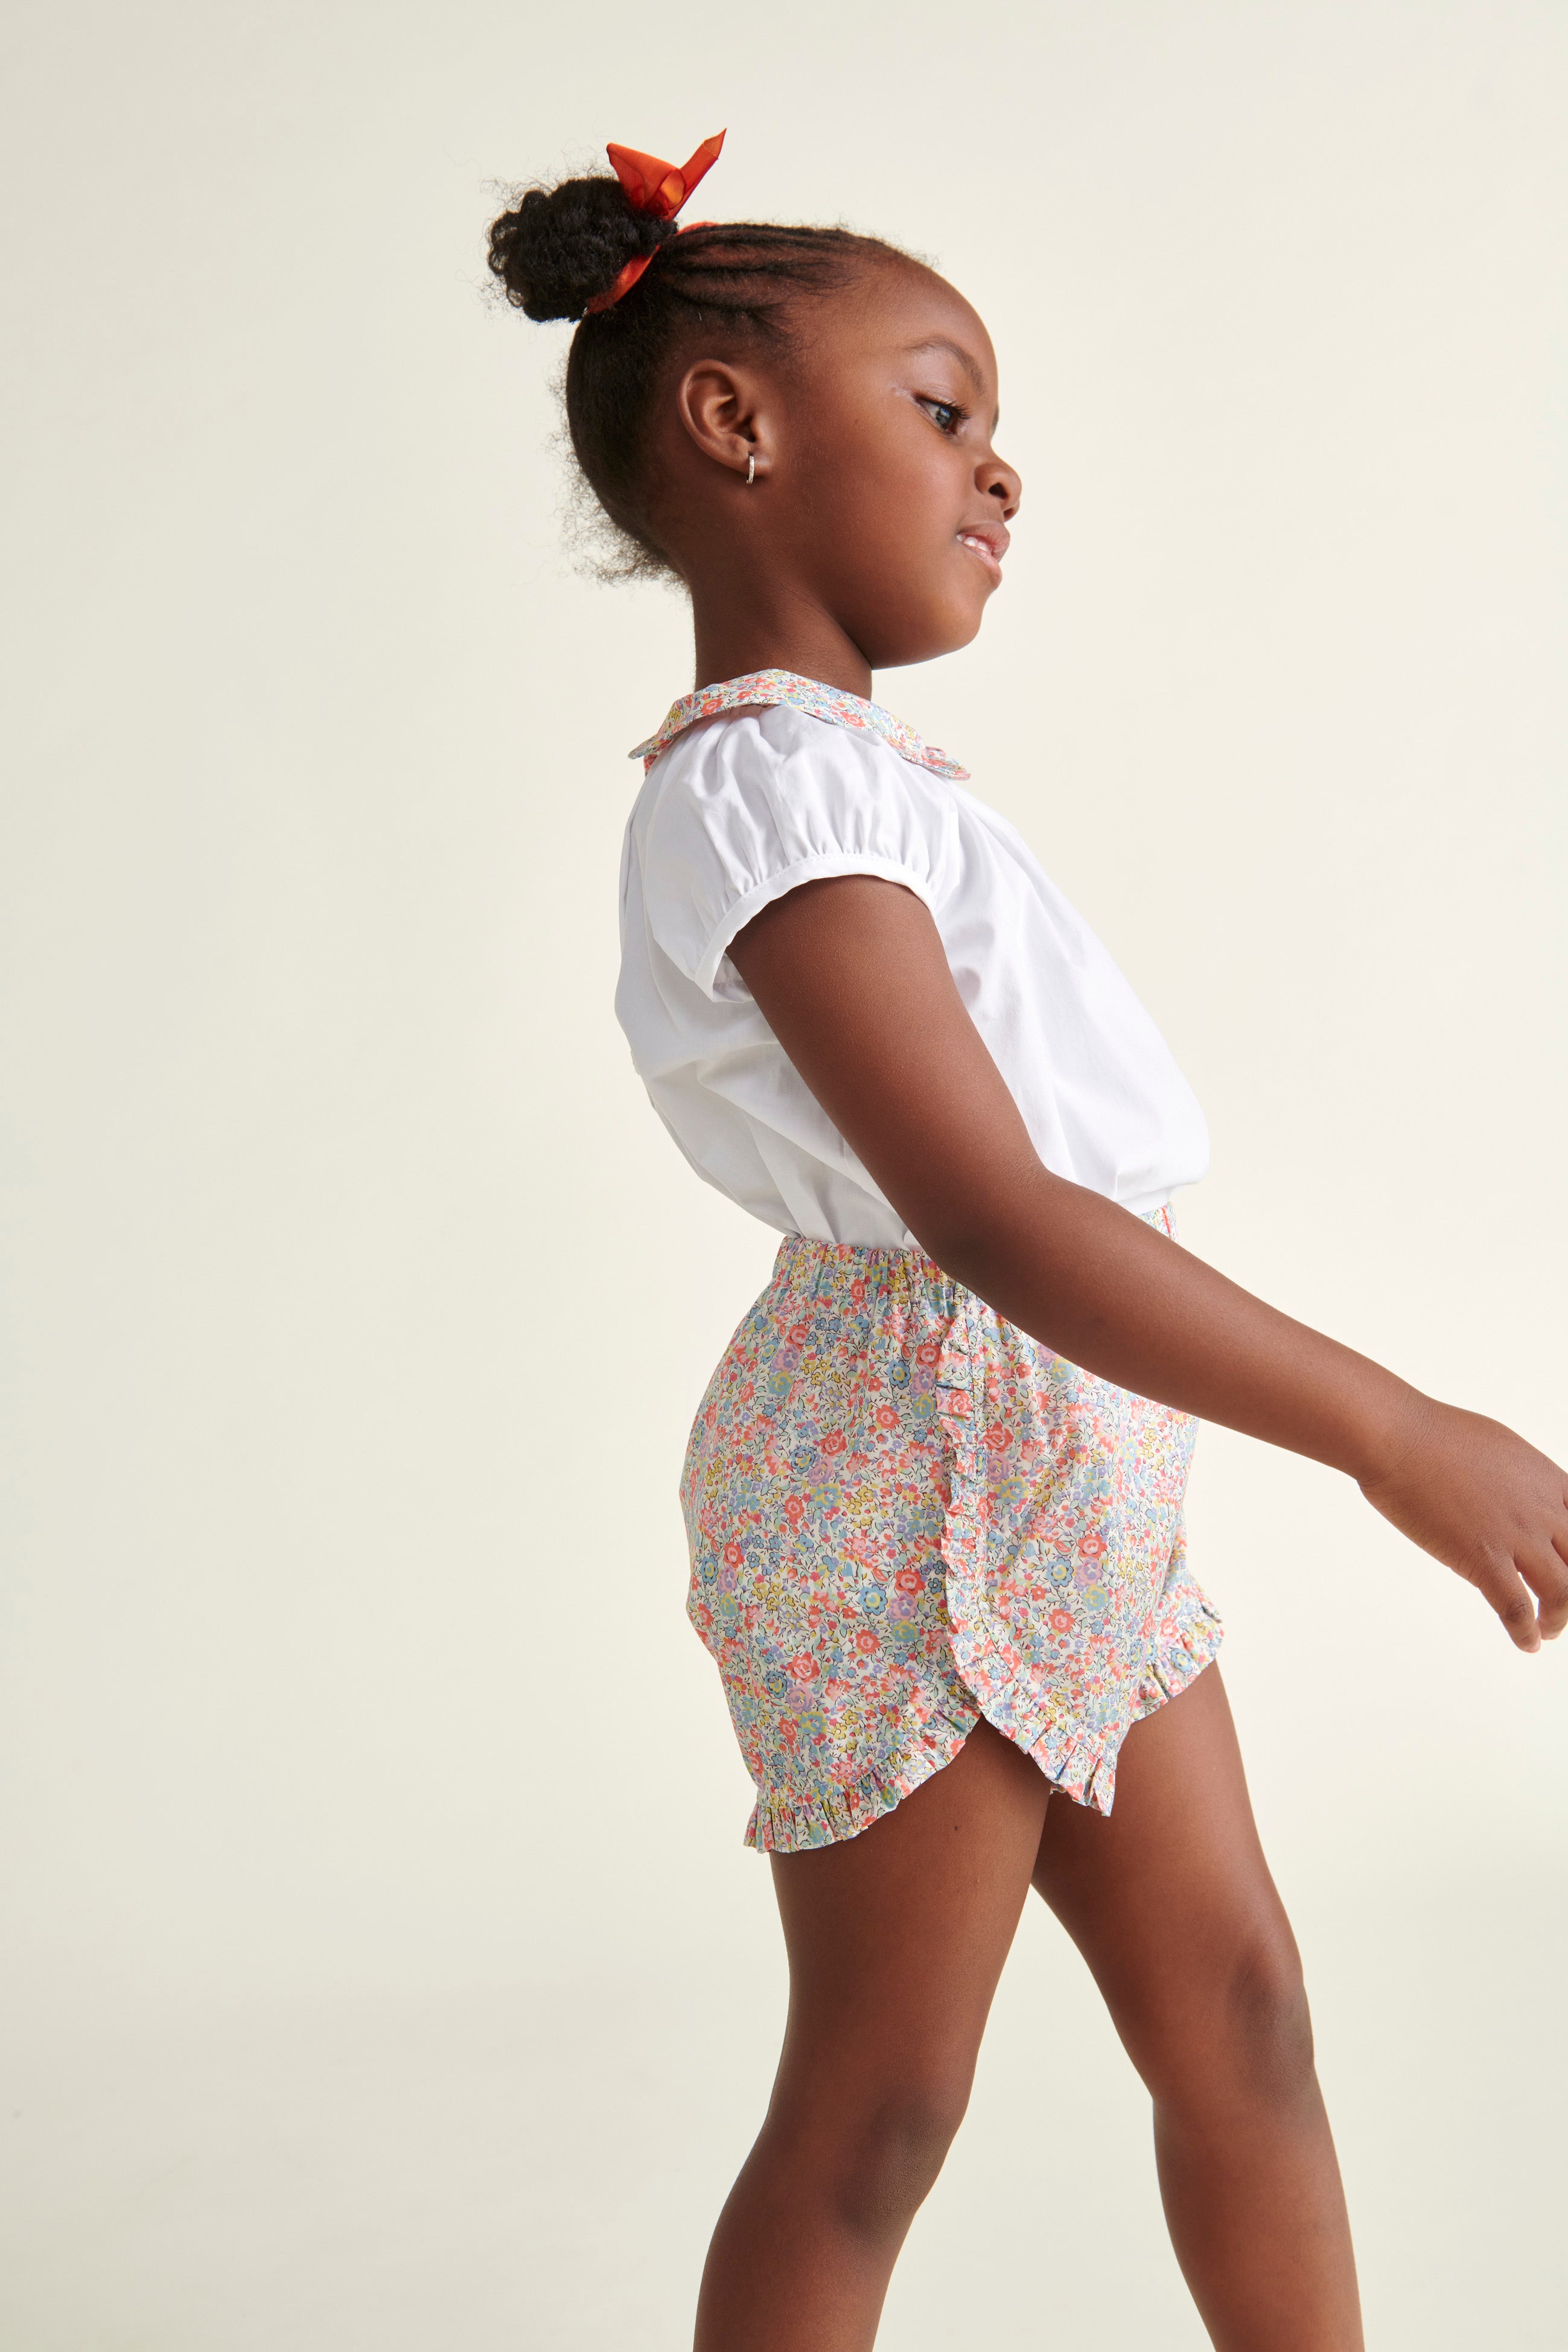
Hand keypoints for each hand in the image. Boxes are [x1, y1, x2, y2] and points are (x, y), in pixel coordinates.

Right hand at [1359, 1397, 1567, 1650]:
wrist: (1396, 1438)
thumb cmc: (1433, 1434)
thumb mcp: (1499, 1447)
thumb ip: (1520, 1479)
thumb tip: (1517, 1495)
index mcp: (1548, 1480)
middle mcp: (1542, 1510)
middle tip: (1562, 1606)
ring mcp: (1516, 1536)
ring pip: (1561, 1592)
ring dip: (1558, 1618)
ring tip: (1548, 1630)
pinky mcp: (1483, 1558)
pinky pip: (1517, 1609)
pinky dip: (1526, 1633)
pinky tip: (1526, 1644)